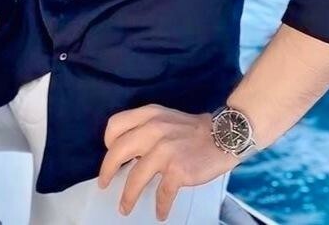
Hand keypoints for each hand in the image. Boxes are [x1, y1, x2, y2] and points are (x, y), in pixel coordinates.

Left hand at [97, 103, 238, 220]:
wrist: (223, 135)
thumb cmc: (193, 129)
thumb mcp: (165, 118)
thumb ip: (146, 129)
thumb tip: (129, 154)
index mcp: (149, 115)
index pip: (115, 125)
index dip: (108, 142)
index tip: (111, 156)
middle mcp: (153, 129)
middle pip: (118, 151)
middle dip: (107, 171)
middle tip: (105, 184)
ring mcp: (165, 150)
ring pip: (135, 177)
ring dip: (128, 196)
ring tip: (125, 207)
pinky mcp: (178, 170)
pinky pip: (162, 193)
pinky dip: (160, 206)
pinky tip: (160, 213)